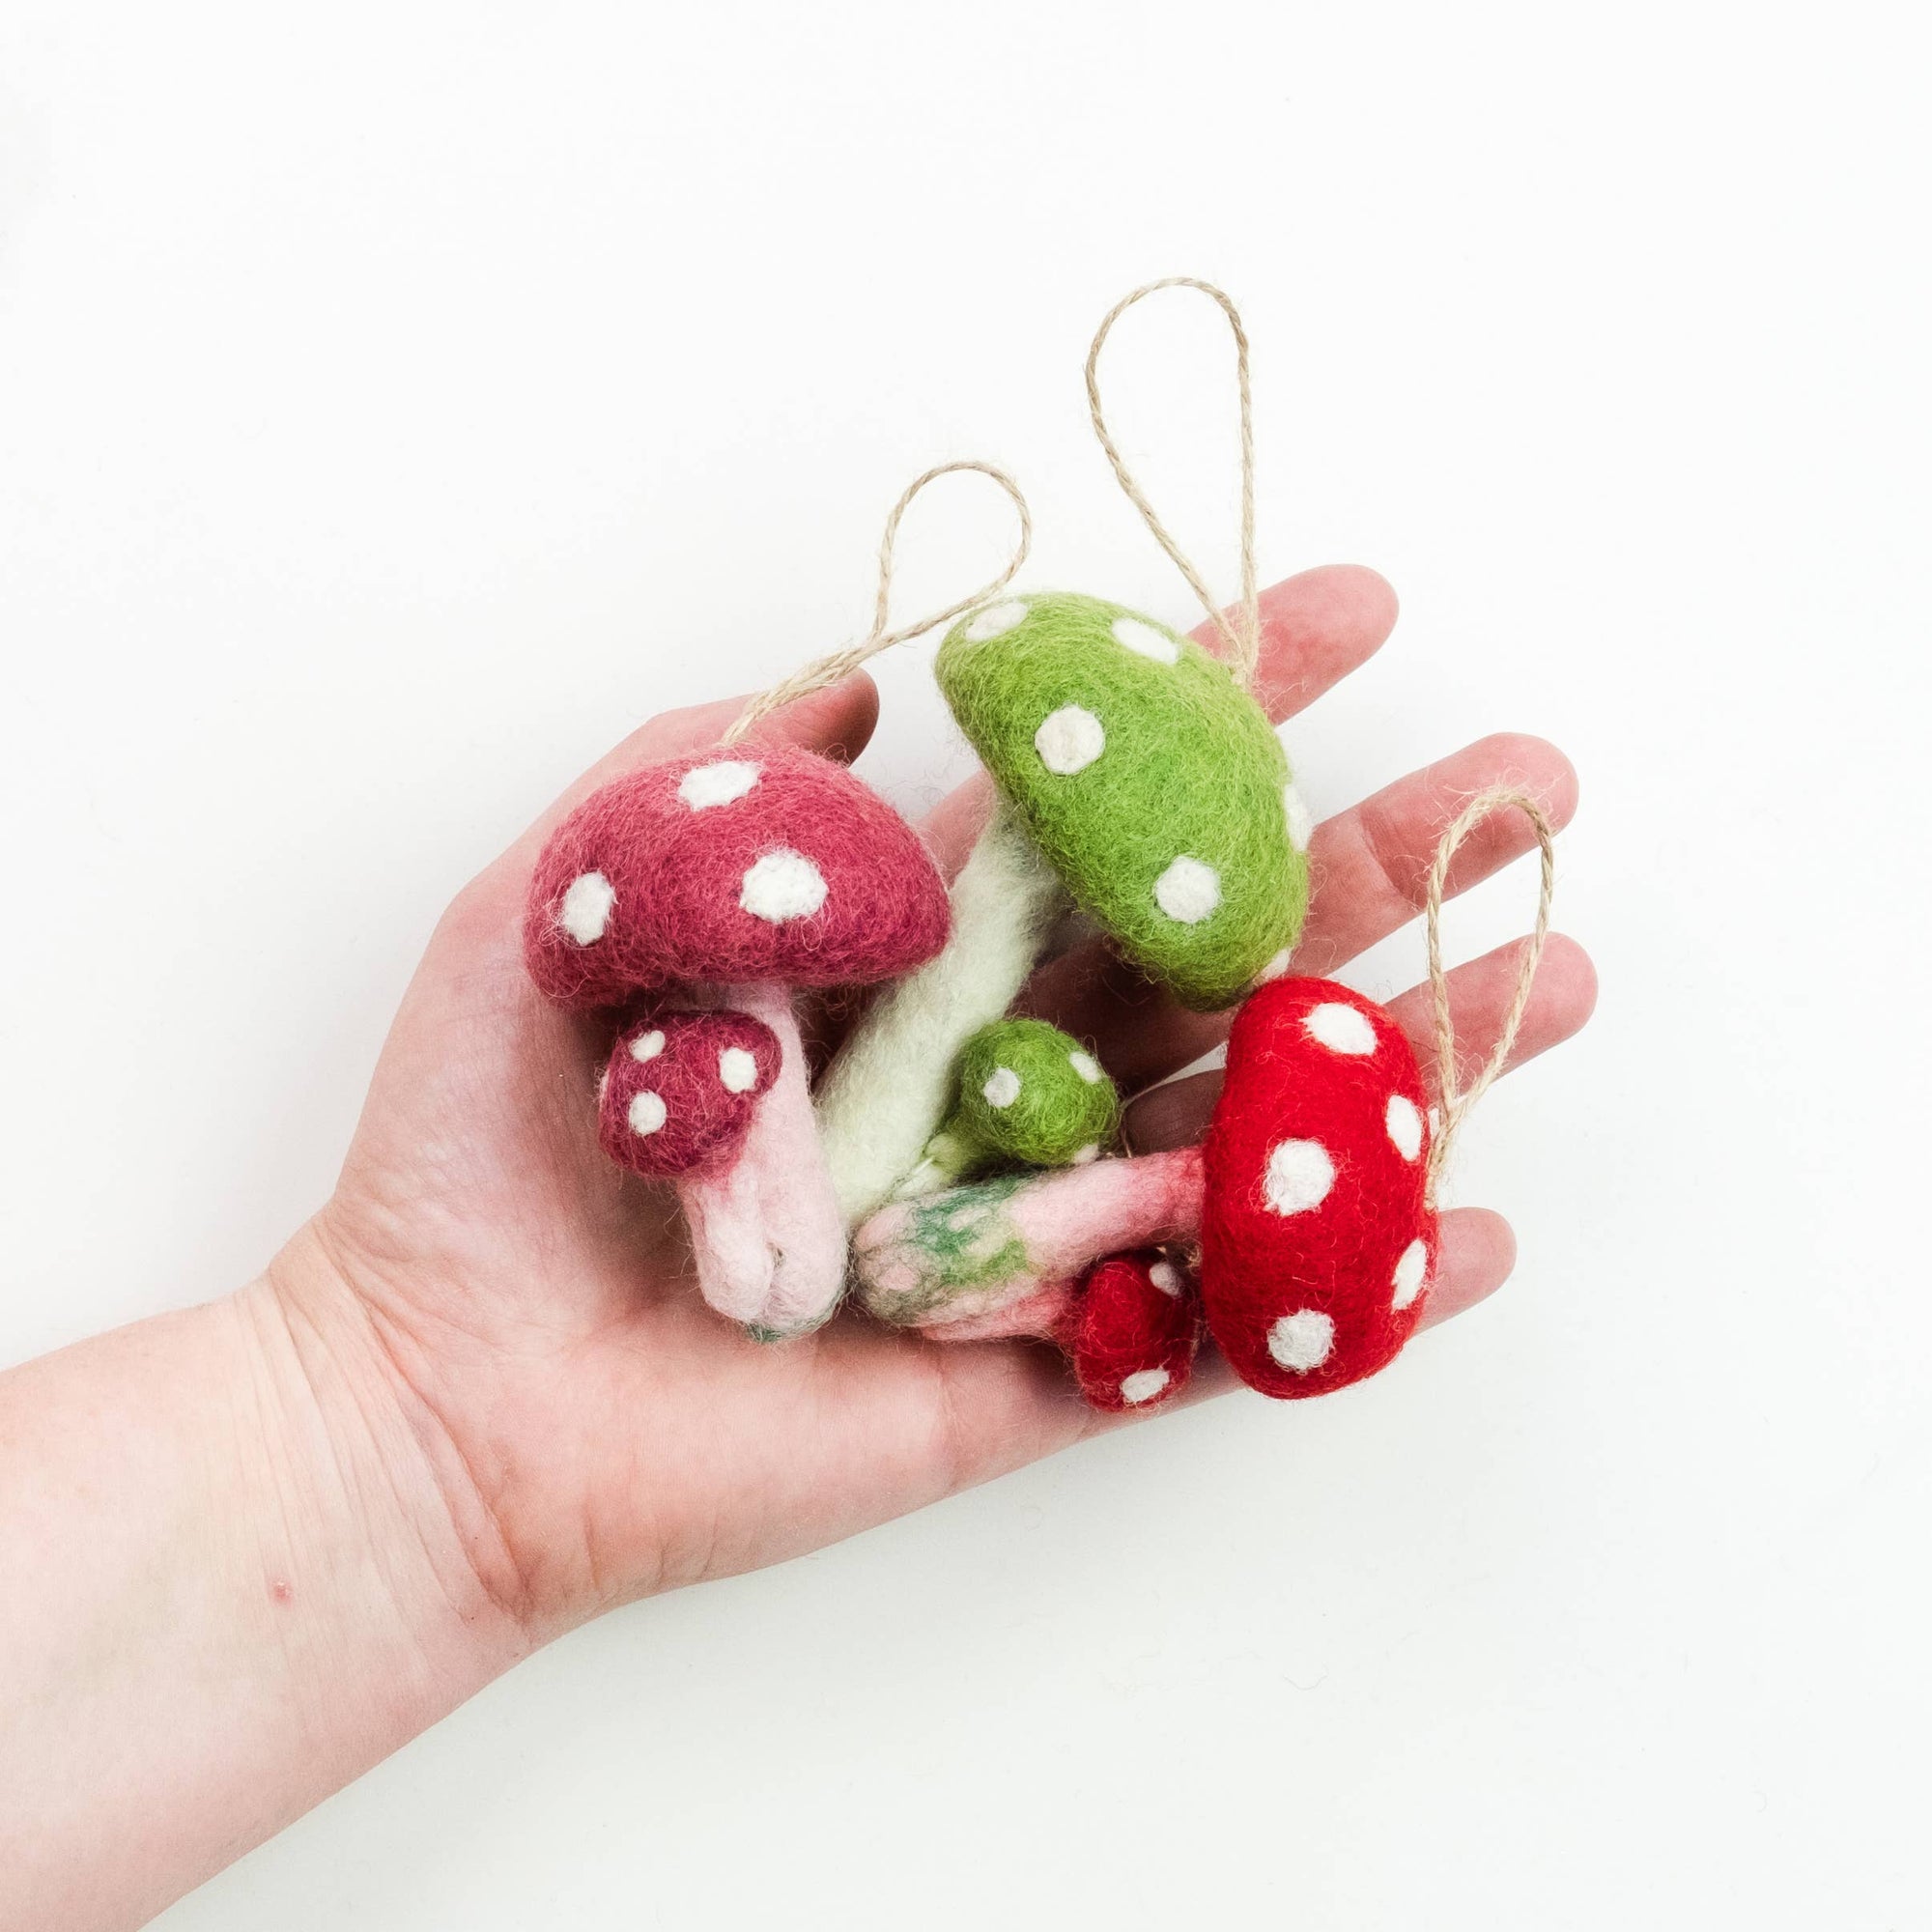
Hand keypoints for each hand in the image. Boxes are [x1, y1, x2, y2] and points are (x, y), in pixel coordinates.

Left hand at [282, 564, 1594, 1640]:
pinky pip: (1211, 1323)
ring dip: (1413, 1053)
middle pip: (1211, 951)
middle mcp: (989, 1072)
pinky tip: (1472, 1229)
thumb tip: (863, 673)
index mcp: (899, 955)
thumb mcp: (555, 905)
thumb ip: (705, 777)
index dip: (1210, 702)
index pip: (1088, 807)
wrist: (444, 1397)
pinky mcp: (1034, 1366)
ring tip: (1560, 973)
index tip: (1333, 606)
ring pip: (1248, 1122)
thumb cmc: (480, 1152)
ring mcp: (1027, 1219)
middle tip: (1530, 780)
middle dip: (1374, 859)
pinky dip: (1342, 1287)